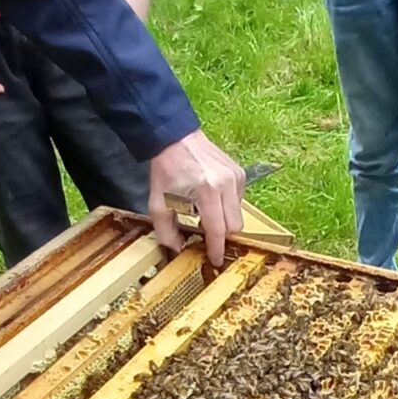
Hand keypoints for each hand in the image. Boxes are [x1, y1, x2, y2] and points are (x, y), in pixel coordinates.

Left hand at [147, 129, 245, 266]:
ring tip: (206, 213)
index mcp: (206, 191)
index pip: (218, 230)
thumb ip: (166, 231)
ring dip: (225, 221)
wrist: (175, 139)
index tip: (215, 260)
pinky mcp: (239, 173)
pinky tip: (212, 200)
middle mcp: (225, 184)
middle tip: (207, 236)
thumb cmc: (166, 170)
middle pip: (234, 226)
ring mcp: (235, 177)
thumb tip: (178, 249)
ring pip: (239, 215)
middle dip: (222, 236)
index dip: (217, 248)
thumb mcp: (158, 203)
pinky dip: (228, 207)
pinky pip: (240, 201)